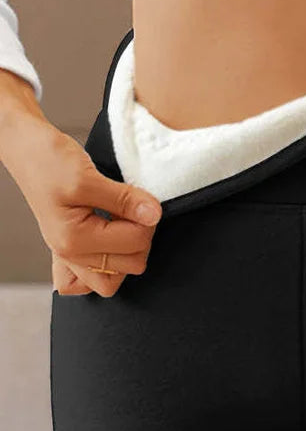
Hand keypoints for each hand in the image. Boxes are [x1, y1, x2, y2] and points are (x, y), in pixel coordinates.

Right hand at [3, 113, 162, 296]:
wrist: (28, 151)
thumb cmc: (48, 161)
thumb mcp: (88, 176)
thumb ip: (124, 199)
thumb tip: (153, 215)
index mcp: (73, 240)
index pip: (135, 243)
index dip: (147, 219)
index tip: (142, 200)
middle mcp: (71, 254)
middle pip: (131, 265)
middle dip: (140, 236)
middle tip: (134, 210)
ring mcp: (71, 256)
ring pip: (116, 278)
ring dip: (129, 252)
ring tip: (123, 224)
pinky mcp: (74, 251)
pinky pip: (93, 280)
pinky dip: (107, 267)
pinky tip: (111, 244)